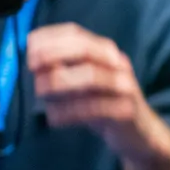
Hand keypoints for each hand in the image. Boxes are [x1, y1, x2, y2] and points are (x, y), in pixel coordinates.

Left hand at [27, 23, 163, 164]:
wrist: (140, 135)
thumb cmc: (105, 106)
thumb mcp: (84, 84)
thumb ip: (64, 71)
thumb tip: (34, 63)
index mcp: (105, 52)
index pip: (76, 34)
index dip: (49, 38)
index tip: (29, 49)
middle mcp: (117, 64)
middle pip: (84, 50)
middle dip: (53, 54)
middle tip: (32, 67)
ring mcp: (125, 87)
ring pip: (90, 77)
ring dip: (59, 82)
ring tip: (40, 93)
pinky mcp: (126, 111)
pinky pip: (94, 108)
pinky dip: (69, 112)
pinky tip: (54, 118)